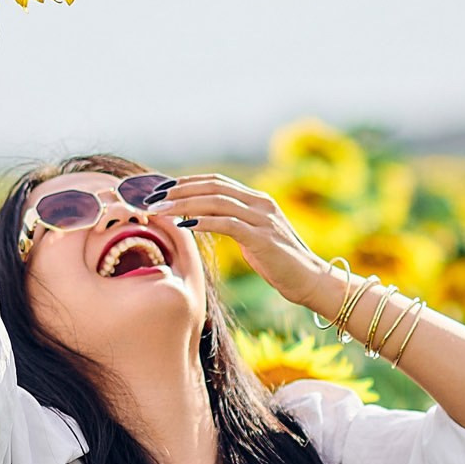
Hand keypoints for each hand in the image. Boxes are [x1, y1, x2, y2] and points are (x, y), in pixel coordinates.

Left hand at [149, 175, 336, 308]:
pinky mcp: (263, 238)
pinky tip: (185, 226)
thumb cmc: (280, 264)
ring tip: (161, 210)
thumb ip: (232, 224)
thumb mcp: (252, 239)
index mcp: (257, 200)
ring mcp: (263, 219)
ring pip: (217, 201)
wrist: (311, 281)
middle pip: (213, 187)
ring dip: (185, 204)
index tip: (161, 190)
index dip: (186, 182)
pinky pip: (228, 223)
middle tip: (152, 198)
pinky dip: (204, 221)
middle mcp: (260, 203)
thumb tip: (199, 221)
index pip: (216, 182)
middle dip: (179, 190)